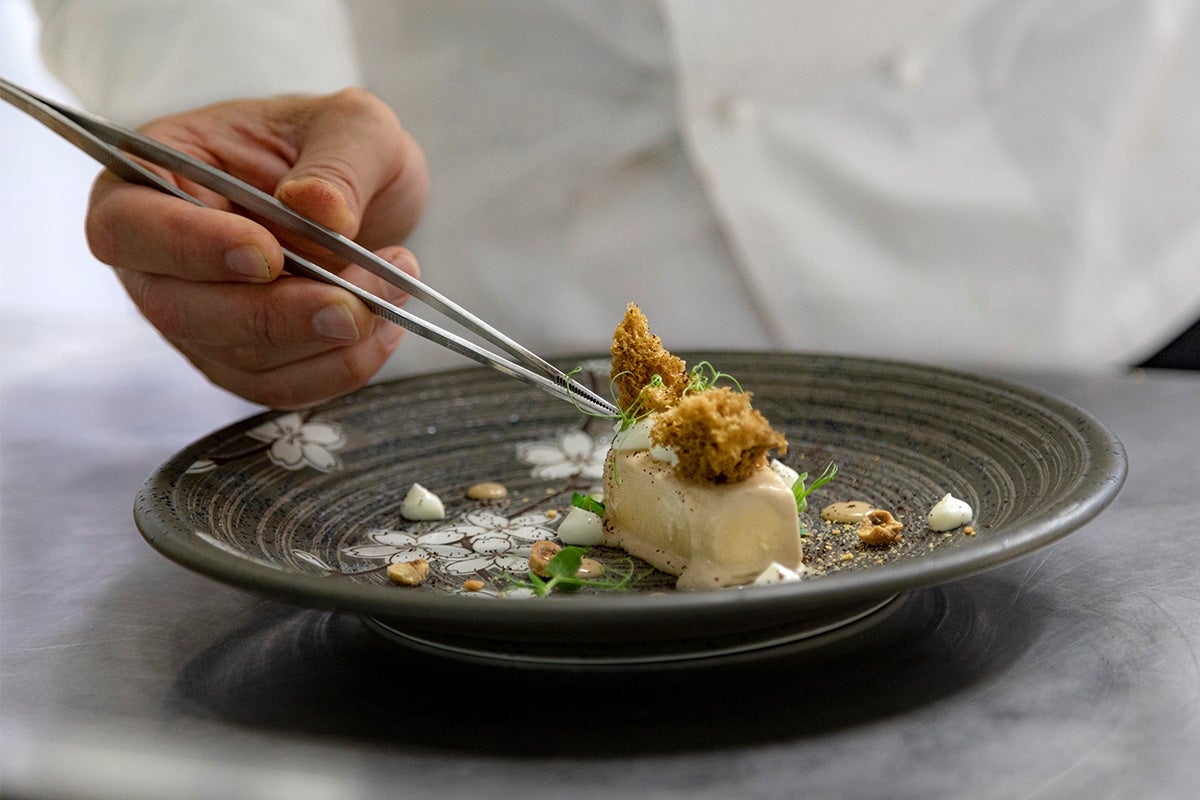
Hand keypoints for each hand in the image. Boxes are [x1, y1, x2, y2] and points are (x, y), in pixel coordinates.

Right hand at [85, 88, 429, 407]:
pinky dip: (340, 367)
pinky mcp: (243, 360)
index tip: (268, 254)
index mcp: (152, 174)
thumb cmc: (340, 146)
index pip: (128, 224)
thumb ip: (338, 162)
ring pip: (238, 357)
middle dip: (276, 314)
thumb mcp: (355, 127)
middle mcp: (158, 257)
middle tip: (354, 305)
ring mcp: (197, 316)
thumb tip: (318, 209)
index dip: (190, 247)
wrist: (369, 194)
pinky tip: (385, 327)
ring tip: (394, 287)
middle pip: (181, 309)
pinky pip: (280, 387)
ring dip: (323, 340)